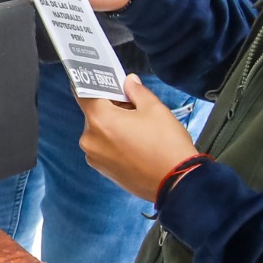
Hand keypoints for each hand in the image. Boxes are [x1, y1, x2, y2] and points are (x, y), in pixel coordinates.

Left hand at [77, 76, 200, 201]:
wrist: (177, 183)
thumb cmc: (166, 145)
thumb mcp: (154, 109)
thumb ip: (136, 91)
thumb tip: (128, 82)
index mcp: (99, 120)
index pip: (85, 92)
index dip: (96, 83)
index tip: (106, 80)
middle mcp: (90, 139)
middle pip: (94, 113)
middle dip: (111, 107)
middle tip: (133, 106)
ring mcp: (94, 157)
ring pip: (99, 131)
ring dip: (113, 125)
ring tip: (139, 129)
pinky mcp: (102, 170)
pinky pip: (104, 148)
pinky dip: (114, 142)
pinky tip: (135, 144)